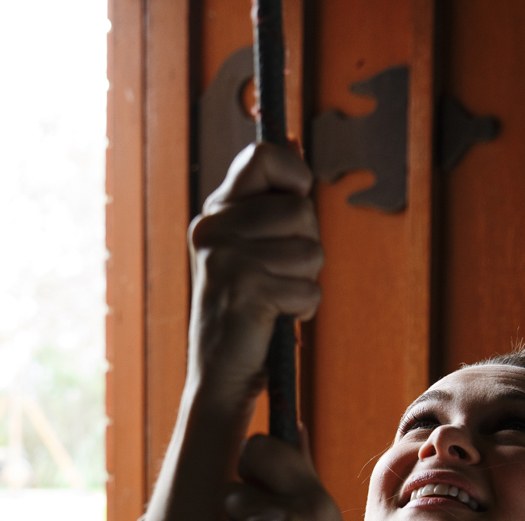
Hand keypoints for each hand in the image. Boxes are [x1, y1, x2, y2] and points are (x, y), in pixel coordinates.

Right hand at [187, 142, 322, 413]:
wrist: (218, 377)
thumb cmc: (247, 312)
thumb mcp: (252, 247)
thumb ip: (271, 201)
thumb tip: (291, 139)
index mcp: (214, 213)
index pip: (262, 156)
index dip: (294, 177)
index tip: (294, 206)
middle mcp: (213, 229)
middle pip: (302, 209)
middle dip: (308, 246)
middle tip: (279, 276)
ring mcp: (226, 258)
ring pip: (311, 249)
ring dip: (306, 281)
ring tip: (276, 300)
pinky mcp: (245, 289)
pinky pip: (309, 288)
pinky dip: (303, 310)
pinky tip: (274, 320)